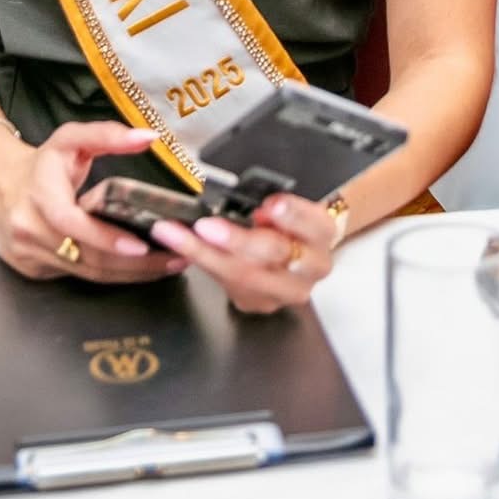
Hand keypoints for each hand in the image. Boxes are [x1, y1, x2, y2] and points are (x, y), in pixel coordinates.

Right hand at [0, 121, 181, 283]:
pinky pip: (76, 277)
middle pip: (85, 258)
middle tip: (175, 257)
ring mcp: (28, 255)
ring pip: (84, 274)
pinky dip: (109, 275)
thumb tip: (148, 137)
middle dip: (133, 264)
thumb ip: (108, 135)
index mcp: (39, 196)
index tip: (140, 245)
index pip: (72, 224)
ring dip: (128, 274)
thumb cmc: (41, 163)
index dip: (106, 238)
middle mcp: (30, 230)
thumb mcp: (71, 139)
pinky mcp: (33, 270)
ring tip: (166, 265)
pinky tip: (138, 269)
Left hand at [149, 194, 337, 314]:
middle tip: (205, 225)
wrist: (298, 250)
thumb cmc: (290, 219)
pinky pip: (227, 284)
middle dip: (235, 240)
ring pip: (243, 275)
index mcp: (322, 232)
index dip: (291, 215)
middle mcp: (311, 267)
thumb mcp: (290, 201)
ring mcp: (285, 291)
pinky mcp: (260, 303)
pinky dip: (200, 262)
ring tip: (175, 235)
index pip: (312, 223)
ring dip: (204, 254)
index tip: (269, 204)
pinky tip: (179, 247)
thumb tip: (247, 195)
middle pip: (273, 254)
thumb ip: (275, 201)